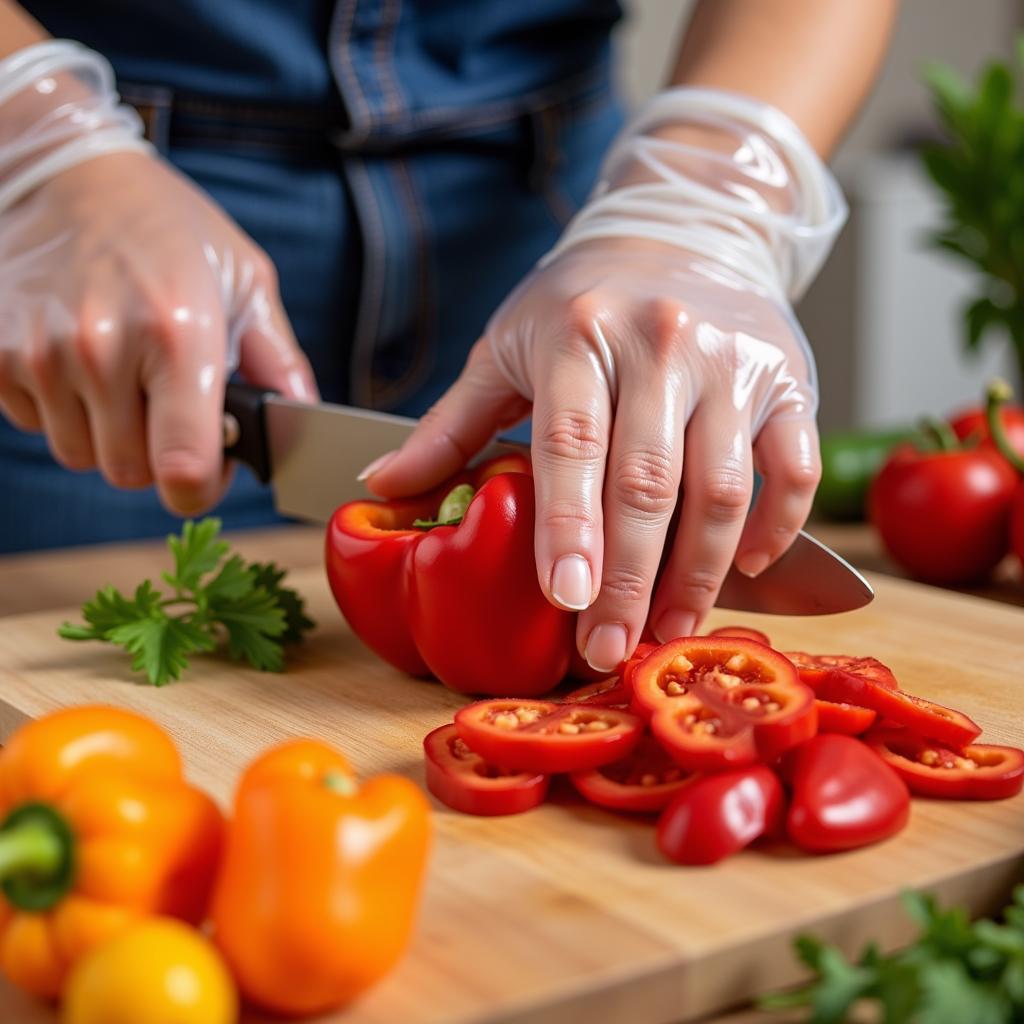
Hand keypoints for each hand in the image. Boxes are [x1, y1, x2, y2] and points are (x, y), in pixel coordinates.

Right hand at [0, 149, 316, 512]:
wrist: (67, 172)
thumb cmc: (170, 228)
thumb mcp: (245, 280)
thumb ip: (279, 362)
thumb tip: (304, 422)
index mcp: (177, 334)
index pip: (182, 467)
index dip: (201, 487)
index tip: (207, 471)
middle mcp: (101, 348)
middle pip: (131, 472)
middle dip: (157, 452)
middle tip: (168, 401)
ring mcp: (39, 352)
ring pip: (81, 455)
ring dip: (108, 433)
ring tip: (125, 373)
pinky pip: (35, 426)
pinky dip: (62, 409)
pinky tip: (81, 362)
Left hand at [360, 88, 842, 670]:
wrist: (682, 231)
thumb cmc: (580, 303)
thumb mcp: (506, 348)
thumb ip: (450, 424)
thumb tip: (378, 486)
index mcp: (580, 336)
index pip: (572, 446)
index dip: (568, 529)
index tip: (564, 601)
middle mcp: (662, 343)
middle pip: (648, 481)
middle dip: (630, 578)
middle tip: (610, 647)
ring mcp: (732, 361)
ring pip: (722, 485)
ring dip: (699, 571)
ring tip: (670, 627)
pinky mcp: (788, 378)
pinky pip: (792, 465)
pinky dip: (775, 524)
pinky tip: (743, 565)